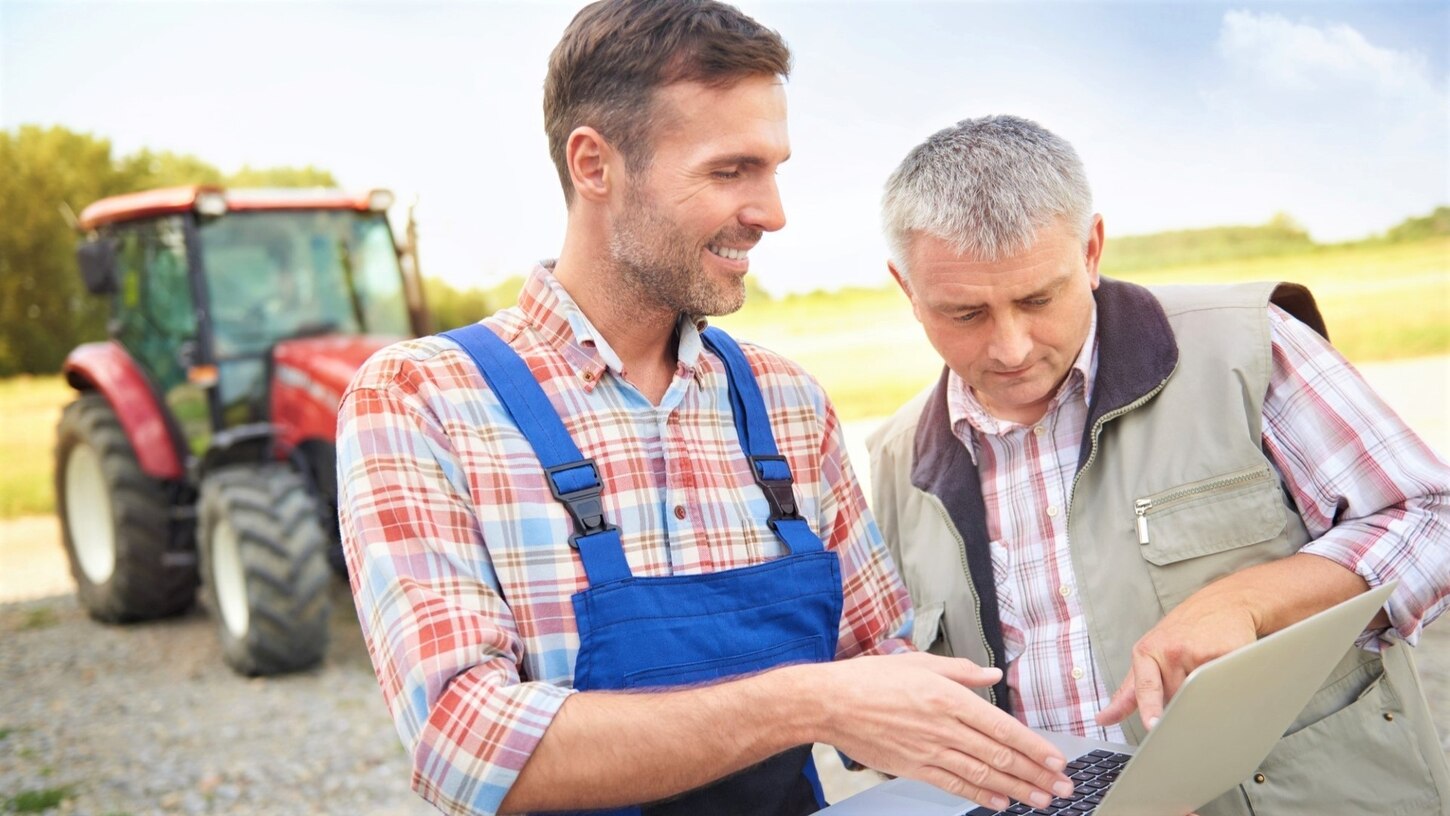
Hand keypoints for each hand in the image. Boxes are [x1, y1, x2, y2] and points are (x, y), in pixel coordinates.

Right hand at [817, 652, 1074, 811]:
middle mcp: (943, 726)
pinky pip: (954, 785)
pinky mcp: (914, 767)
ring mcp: (929, 750)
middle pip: (998, 755)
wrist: (831, 703)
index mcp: (948, 697)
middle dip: (1035, 773)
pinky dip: (980, 795)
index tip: (1056, 759)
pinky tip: (1000, 802)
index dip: (1033, 746)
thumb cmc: (871, 679)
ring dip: (1016, 789)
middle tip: (1062, 787)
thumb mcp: (919, 662)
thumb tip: (993, 676)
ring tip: (1041, 799)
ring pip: (982, 774)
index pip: (1002, 726)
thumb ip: (961, 671)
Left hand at [1095, 585, 1257, 731]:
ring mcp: (1196, 652)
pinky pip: (1221, 685)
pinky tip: (1225, 667)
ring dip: (1203, 693)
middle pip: (1175, 700)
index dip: (1150, 709)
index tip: (1153, 725)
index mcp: (1146, 652)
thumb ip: (1130, 690)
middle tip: (1190, 674)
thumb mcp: (1150, 652)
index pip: (1145, 688)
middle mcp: (1169, 651)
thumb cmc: (1185, 629)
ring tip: (1207, 666)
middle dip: (1181, 699)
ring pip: (1197, 697)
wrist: (1225, 602)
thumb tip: (1105, 717)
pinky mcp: (1224, 654)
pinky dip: (1224, 685)